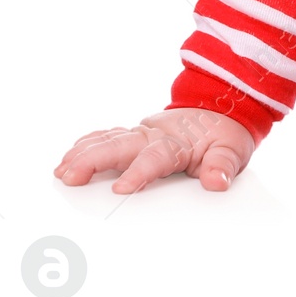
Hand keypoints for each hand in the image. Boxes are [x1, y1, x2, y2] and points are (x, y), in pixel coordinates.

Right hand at [52, 108, 254, 193]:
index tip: (122, 188)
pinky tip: (69, 156)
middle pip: (121, 146)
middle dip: (94, 161)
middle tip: (70, 176)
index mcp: (178, 141)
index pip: (156, 157)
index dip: (138, 172)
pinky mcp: (135, 135)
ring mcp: (142, 133)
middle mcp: (155, 135)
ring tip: (61, 170)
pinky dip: (88, 144)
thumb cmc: (224, 133)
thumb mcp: (234, 149)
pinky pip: (108, 137)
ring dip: (83, 153)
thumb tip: (217, 181)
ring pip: (109, 140)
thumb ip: (224, 165)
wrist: (222, 107)